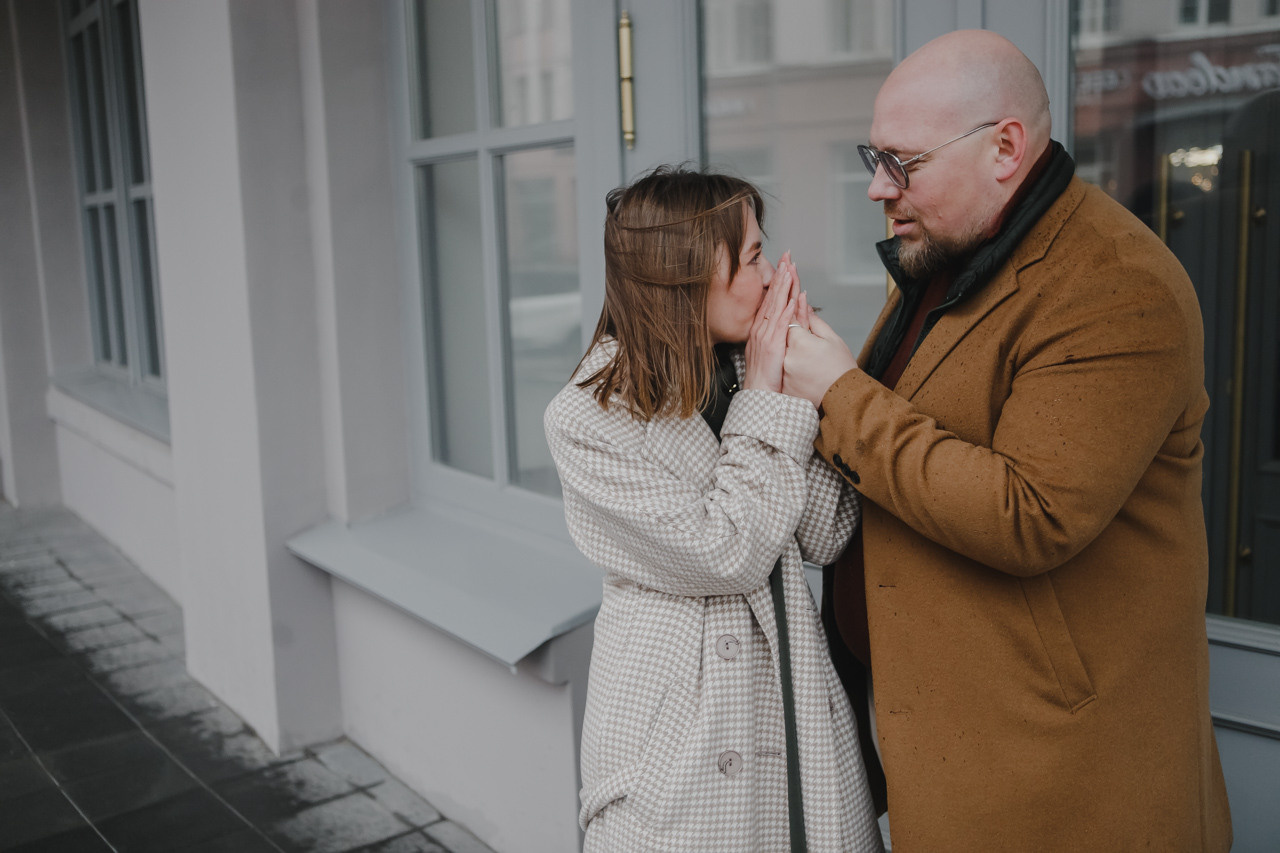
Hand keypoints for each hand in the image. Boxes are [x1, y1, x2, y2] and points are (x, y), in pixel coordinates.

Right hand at [743, 251, 798, 391]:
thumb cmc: (764, 375)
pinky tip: (793, 296)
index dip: (777, 281)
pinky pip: (781, 322)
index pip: (770, 299)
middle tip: (787, 255)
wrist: (757, 392)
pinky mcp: (772, 344)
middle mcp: (760, 328)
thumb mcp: (766, 351)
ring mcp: (765, 335)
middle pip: (772, 296)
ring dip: (784, 285)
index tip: (783, 265)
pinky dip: (787, 308)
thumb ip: (771, 336)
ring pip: (776, 304)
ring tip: (790, 268)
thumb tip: (779, 326)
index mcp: (760, 329)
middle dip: (780, 275)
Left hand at [783, 312, 857, 406]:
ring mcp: (784, 373)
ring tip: (801, 354)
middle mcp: (788, 358)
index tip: (795, 312)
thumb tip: (805, 307)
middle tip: (797, 333)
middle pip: (783, 339)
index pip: (789, 322)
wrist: (843, 395)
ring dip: (786, 351)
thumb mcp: (832, 339)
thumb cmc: (841, 367)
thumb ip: (815, 322)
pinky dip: (787, 368)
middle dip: (789, 333)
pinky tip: (799, 368)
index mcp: (799, 343)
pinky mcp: (785, 386)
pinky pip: (782, 372)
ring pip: (782, 355)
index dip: (793, 316)